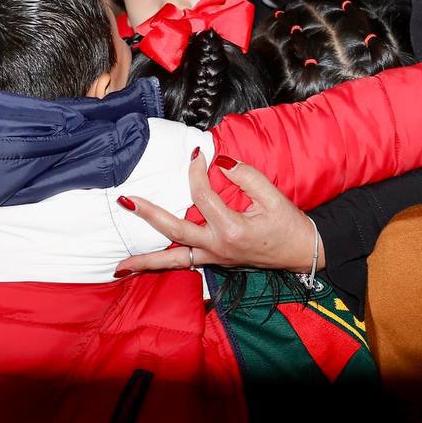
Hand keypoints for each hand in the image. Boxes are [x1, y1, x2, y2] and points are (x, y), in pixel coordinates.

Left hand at [118, 153, 322, 273]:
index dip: (197, 171)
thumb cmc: (289, 225)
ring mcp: (214, 258)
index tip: (197, 154)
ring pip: (173, 260)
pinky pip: (182, 265)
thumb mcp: (273, 196)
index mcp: (232, 229)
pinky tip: (140, 268)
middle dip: (149, 214)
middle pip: (175, 230)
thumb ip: (246, 176)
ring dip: (145, 260)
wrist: (302, 253)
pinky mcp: (214, 261)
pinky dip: (161, 266)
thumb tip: (220, 161)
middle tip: (126, 200)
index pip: (203, 195)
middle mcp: (218, 247)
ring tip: (119, 265)